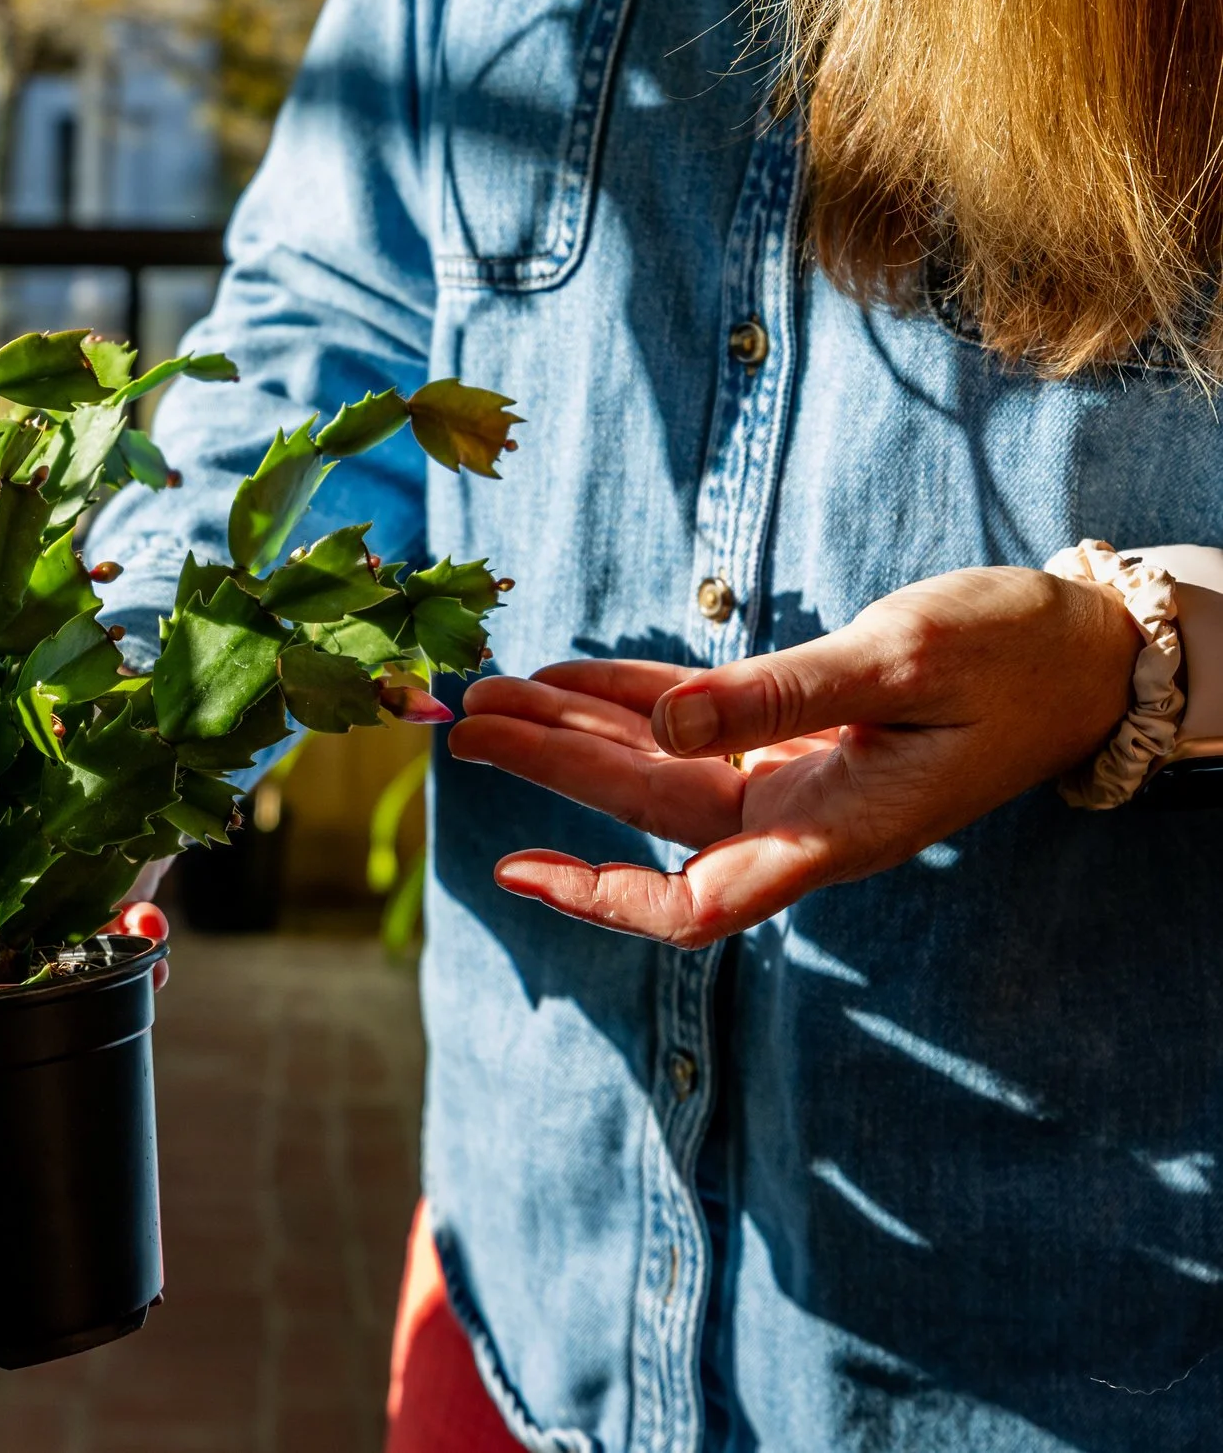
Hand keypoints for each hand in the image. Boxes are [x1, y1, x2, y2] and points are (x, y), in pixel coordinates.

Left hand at [444, 567, 1141, 946]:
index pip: (694, 904)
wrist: (1089, 648)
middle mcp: (800, 820)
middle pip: (645, 812)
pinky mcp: (797, 733)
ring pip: (656, 766)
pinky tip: (561, 673)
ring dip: (573, 729)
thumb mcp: (900, 659)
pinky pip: (692, 724)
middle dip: (549, 767)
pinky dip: (626, 698)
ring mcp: (795, 780)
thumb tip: (662, 722)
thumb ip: (780, 695)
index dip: (600, 898)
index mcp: (833, 833)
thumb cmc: (1014, 655)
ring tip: (488, 691)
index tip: (514, 869)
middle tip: (463, 719)